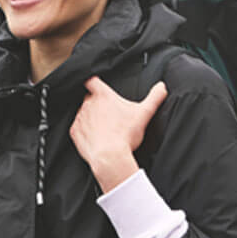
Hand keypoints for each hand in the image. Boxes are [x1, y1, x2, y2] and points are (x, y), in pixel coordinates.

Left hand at [69, 76, 166, 191]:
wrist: (110, 157)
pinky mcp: (74, 131)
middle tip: (109, 115)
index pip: (92, 80)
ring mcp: (80, 117)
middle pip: (90, 98)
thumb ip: (155, 97)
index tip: (95, 84)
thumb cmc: (126, 135)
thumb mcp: (144, 113)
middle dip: (97, 104)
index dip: (93, 81)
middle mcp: (88, 104)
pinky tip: (95, 137)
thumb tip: (162, 87)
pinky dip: (84, 131)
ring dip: (90, 117)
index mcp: (103, 96)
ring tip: (103, 128)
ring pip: (83, 113)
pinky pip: (77, 128)